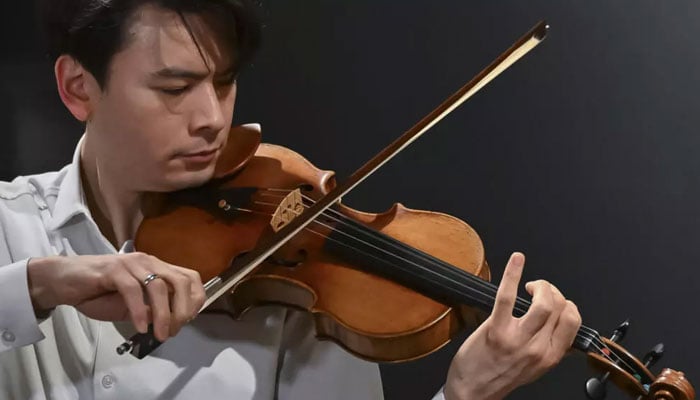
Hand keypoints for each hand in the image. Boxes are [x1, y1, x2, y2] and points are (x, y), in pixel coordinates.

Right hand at [27, 253, 205, 341]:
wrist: (63, 282)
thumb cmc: (98, 293)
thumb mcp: (132, 306)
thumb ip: (151, 310)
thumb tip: (171, 322)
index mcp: (157, 268)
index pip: (190, 277)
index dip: (196, 299)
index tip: (188, 320)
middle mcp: (148, 262)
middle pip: (180, 281)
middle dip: (183, 309)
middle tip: (174, 331)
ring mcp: (131, 264)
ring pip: (159, 286)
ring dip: (163, 314)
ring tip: (160, 334)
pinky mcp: (113, 269)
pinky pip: (132, 290)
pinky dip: (139, 311)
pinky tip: (140, 327)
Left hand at [444, 252, 581, 399]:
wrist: (472, 392)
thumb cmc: (499, 377)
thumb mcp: (534, 369)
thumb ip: (550, 349)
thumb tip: (562, 329)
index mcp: (550, 357)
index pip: (572, 320)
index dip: (566, 303)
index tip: (555, 300)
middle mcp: (538, 348)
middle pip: (559, 308)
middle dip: (552, 291)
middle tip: (538, 290)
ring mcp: (517, 339)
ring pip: (544, 303)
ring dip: (541, 285)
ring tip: (530, 286)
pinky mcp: (495, 330)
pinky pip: (507, 296)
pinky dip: (513, 273)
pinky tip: (517, 260)